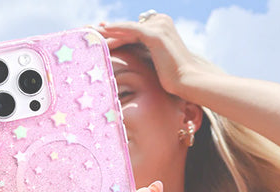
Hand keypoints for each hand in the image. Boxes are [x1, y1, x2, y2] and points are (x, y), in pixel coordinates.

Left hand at [97, 13, 212, 96]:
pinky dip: (116, 29)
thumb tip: (135, 65)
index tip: (99, 39)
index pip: (132, 30)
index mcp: (161, 29)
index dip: (115, 34)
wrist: (189, 81)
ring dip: (108, 32)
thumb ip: (148, 57)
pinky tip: (103, 31)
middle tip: (90, 33)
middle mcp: (160, 23)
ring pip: (127, 29)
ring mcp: (159, 27)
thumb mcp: (158, 64)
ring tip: (92, 34)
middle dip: (108, 32)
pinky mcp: (155, 34)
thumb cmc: (175, 78)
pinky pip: (131, 29)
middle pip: (128, 28)